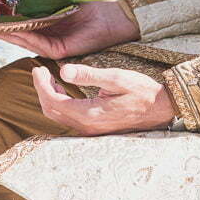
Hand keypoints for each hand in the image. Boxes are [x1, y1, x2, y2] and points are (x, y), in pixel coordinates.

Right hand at [3, 0, 137, 59]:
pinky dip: (23, 36)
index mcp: (42, 25)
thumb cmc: (87, 6)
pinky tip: (10, 29)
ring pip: (21, 40)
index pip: (15, 23)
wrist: (111, 18)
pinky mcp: (59, 50)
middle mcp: (43, 37)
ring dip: (3, 34)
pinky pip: (37, 43)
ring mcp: (50, 45)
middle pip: (13, 34)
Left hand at [33, 62, 174, 133]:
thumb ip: (88, 75)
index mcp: (91, 114)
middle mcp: (88, 126)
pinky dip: (59, 104)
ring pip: (59, 117)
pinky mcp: (95, 129)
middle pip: (52, 111)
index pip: (54, 102)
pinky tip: (63, 91)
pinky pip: (69, 119)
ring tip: (49, 78)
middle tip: (40, 71)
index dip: (41, 85)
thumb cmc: (142, 91)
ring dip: (50, 97)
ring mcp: (91, 130)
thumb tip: (63, 71)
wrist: (162, 108)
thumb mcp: (116, 77)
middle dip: (42, 91)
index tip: (38, 69)